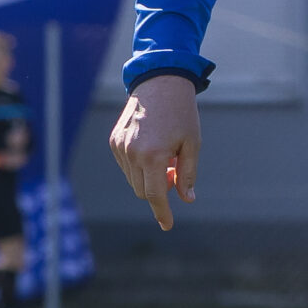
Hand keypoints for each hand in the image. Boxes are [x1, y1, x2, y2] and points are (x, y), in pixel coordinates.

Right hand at [110, 74, 199, 230]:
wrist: (160, 82)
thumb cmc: (181, 113)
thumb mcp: (192, 144)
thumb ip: (188, 174)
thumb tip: (186, 199)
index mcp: (154, 155)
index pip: (155, 195)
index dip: (162, 212)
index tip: (167, 225)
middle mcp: (132, 153)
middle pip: (143, 191)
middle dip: (159, 190)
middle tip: (174, 172)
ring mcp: (120, 147)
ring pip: (133, 179)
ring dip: (148, 177)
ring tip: (164, 155)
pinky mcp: (115, 141)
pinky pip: (126, 165)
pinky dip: (138, 166)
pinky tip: (151, 147)